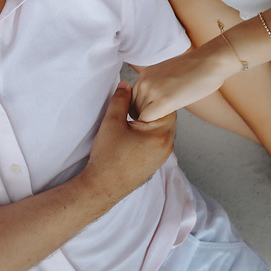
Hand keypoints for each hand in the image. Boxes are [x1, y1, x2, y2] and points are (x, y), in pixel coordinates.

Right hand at [82, 82, 176, 204]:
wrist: (103, 186)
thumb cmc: (108, 156)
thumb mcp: (112, 122)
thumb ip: (120, 100)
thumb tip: (126, 84)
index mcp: (161, 134)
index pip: (166, 105)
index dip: (152, 96)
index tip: (138, 94)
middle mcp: (167, 145)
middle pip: (165, 116)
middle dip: (150, 108)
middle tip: (134, 103)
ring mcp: (163, 155)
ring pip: (161, 128)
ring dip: (149, 120)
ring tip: (131, 117)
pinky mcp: (155, 162)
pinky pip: (157, 140)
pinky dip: (148, 132)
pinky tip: (132, 133)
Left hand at [131, 46, 227, 123]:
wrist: (210, 62)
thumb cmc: (197, 69)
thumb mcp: (169, 74)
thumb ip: (158, 86)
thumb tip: (155, 101)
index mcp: (145, 74)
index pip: (133, 99)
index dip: (143, 109)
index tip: (155, 114)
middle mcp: (144, 81)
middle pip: (134, 108)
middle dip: (146, 116)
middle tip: (161, 119)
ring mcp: (151, 90)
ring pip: (140, 115)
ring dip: (151, 120)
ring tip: (167, 118)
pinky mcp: (162, 101)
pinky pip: (147, 120)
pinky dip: (154, 124)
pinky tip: (168, 120)